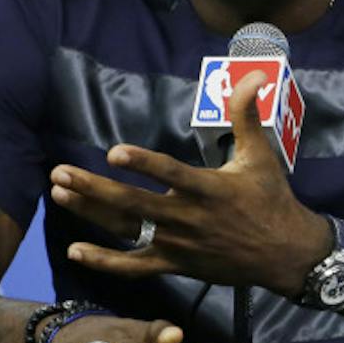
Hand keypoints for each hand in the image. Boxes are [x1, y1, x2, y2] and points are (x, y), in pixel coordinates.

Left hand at [49, 72, 329, 297]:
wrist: (284, 252)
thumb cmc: (271, 197)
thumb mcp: (261, 154)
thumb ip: (247, 115)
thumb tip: (254, 76)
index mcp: (209, 188)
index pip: (171, 174)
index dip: (143, 164)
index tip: (113, 152)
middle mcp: (188, 217)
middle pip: (133, 203)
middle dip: (94, 188)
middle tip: (59, 173)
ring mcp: (178, 244)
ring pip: (126, 229)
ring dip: (90, 212)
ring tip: (59, 194)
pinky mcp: (175, 264)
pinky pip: (134, 266)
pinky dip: (104, 261)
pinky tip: (75, 249)